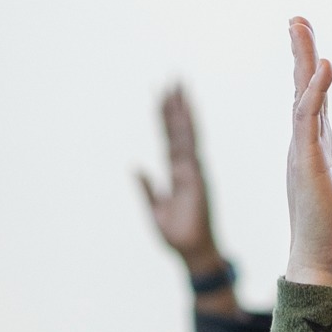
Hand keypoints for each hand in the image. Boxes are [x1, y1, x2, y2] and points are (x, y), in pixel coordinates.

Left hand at [138, 85, 226, 276]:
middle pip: (178, 129)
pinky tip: (186, 110)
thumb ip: (148, 188)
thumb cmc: (178, 236)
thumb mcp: (155, 210)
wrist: (192, 252)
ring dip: (182, 109)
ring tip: (179, 85)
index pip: (168, 139)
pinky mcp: (194, 175)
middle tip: (173, 78)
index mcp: (175, 174)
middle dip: (175, 104)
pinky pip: (190, 146)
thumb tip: (137, 168)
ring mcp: (191, 169)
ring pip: (185, 133)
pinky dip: (188, 127)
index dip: (164, 118)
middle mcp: (185, 167)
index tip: (162, 96)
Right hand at [280, 20, 331, 286]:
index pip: (310, 105)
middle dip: (300, 54)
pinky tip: (324, 67)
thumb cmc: (331, 238)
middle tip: (297, 20)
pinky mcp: (308, 162)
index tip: (310, 48)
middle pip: (302, 90)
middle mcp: (304, 147)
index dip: (309, 75)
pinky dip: (315, 90)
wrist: (321, 264)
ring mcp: (303, 152)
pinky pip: (309, 118)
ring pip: (302, 95)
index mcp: (311, 153)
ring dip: (303, 59)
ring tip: (301, 27)